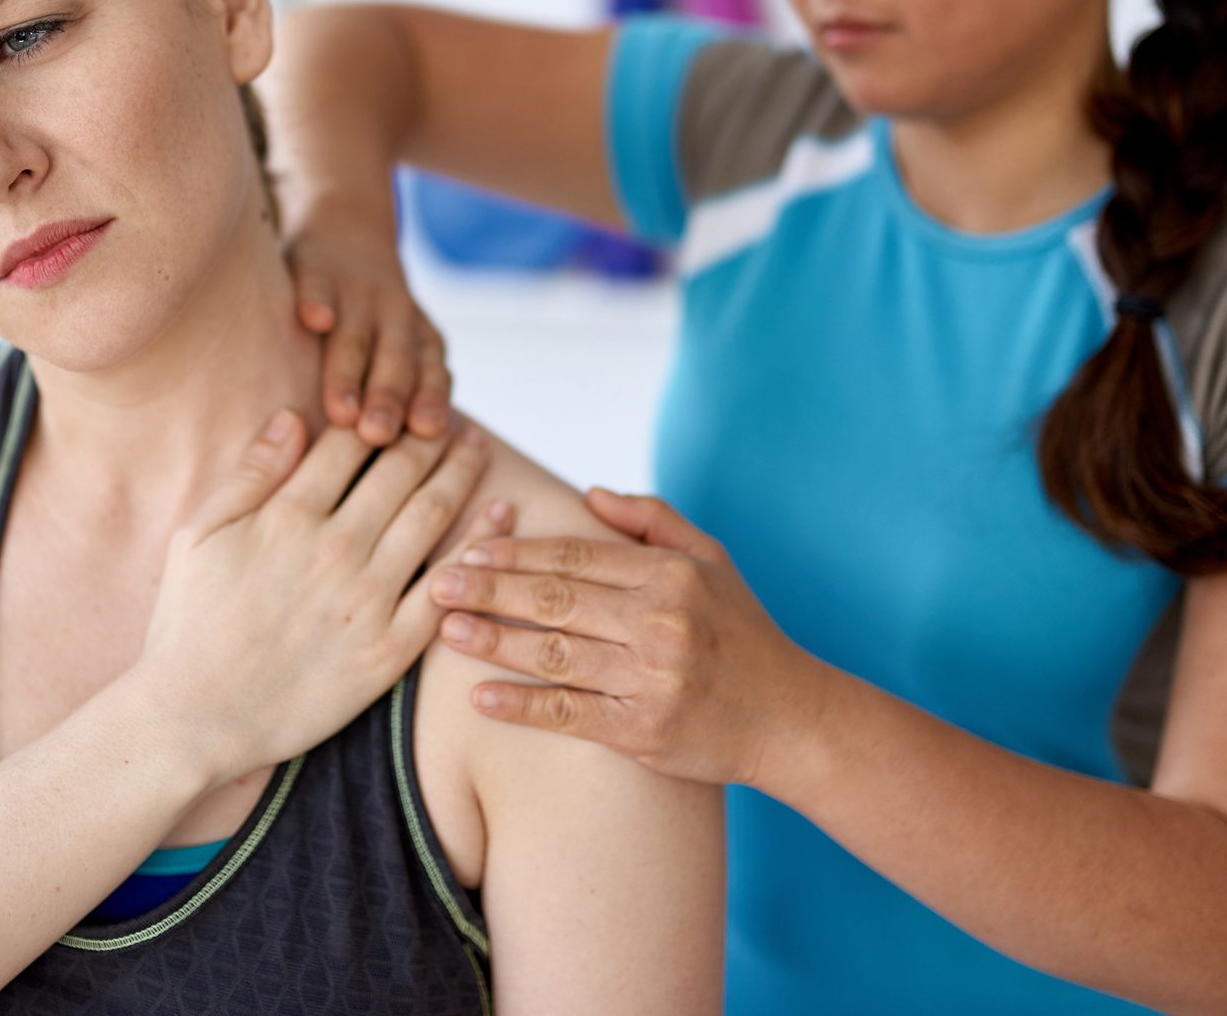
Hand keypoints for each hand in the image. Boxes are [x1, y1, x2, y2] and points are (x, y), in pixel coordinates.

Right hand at [136, 408, 507, 786]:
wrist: (195, 718)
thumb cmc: (190, 625)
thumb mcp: (199, 535)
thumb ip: (250, 473)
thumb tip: (292, 416)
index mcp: (287, 517)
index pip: (348, 444)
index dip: (377, 415)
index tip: (395, 403)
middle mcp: (334, 550)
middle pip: (399, 471)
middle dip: (428, 434)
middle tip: (449, 414)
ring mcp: (367, 600)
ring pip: (431, 516)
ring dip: (460, 472)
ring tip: (476, 446)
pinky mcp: (389, 649)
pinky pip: (447, 588)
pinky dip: (479, 544)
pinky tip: (500, 513)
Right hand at [285, 204, 452, 444]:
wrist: (346, 230)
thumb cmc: (369, 321)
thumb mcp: (397, 348)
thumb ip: (402, 396)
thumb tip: (404, 470)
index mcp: (419, 338)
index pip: (430, 373)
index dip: (428, 400)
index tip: (425, 434)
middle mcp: (394, 314)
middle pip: (396, 360)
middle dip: (390, 398)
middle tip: (381, 436)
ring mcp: (354, 290)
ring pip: (355, 334)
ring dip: (350, 372)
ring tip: (342, 411)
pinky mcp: (313, 268)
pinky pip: (316, 285)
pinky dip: (315, 300)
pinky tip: (312, 320)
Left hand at [428, 488, 818, 789]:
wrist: (788, 717)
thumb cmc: (742, 633)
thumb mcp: (711, 560)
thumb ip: (652, 520)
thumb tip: (589, 494)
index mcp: (669, 576)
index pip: (576, 556)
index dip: (518, 552)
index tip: (471, 549)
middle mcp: (660, 623)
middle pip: (556, 599)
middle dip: (490, 588)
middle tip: (438, 582)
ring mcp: (651, 679)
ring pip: (554, 654)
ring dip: (494, 641)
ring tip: (447, 629)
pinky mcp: (644, 731)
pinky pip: (569, 714)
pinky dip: (522, 706)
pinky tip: (480, 698)